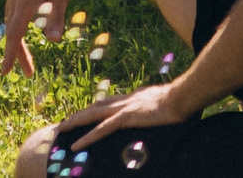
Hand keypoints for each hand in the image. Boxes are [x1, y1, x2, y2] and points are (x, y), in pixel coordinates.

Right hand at [1, 0, 75, 77]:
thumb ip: (57, 17)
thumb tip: (53, 42)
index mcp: (26, 2)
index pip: (15, 34)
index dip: (10, 54)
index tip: (5, 72)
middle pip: (12, 32)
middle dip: (17, 54)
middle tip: (27, 73)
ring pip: (12, 23)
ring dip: (18, 43)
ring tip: (27, 61)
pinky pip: (13, 15)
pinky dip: (17, 30)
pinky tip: (24, 33)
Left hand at [63, 82, 191, 150]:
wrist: (182, 97)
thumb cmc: (177, 101)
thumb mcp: (161, 104)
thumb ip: (153, 107)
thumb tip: (154, 111)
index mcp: (130, 98)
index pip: (105, 104)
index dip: (92, 109)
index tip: (82, 114)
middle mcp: (122, 101)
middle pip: (93, 108)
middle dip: (77, 116)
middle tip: (63, 123)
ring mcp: (122, 109)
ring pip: (91, 116)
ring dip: (74, 124)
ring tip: (61, 130)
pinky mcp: (125, 118)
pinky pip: (101, 130)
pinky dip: (87, 138)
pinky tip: (76, 145)